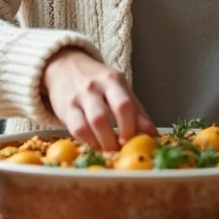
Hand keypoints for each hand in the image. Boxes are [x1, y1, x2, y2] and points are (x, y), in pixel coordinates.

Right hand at [41, 47, 156, 151]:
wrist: (65, 66)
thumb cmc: (99, 82)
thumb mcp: (120, 88)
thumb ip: (136, 111)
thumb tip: (152, 134)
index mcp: (113, 79)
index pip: (125, 105)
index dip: (131, 128)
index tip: (136, 142)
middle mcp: (94, 86)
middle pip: (104, 117)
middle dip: (115, 140)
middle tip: (122, 151)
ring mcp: (77, 97)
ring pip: (89, 125)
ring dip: (102, 144)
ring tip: (110, 151)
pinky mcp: (65, 109)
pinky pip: (76, 130)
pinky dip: (89, 142)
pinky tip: (96, 145)